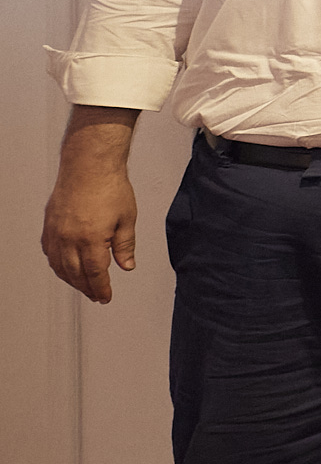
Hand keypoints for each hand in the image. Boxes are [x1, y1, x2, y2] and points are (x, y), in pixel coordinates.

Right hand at [40, 110, 140, 304]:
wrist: (88, 166)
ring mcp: (56, 232)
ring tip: (83, 286)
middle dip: (87, 288)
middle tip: (97, 295)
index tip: (105, 297)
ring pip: (59, 265)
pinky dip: (57, 264)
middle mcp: (69, 238)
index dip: (101, 288)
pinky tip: (65, 267)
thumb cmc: (110, 188)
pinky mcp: (49, 224)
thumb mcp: (127, 219)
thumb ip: (125, 246)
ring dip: (71, 279)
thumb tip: (126, 266)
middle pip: (75, 273)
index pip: (95, 273)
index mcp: (91, 239)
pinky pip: (50, 252)